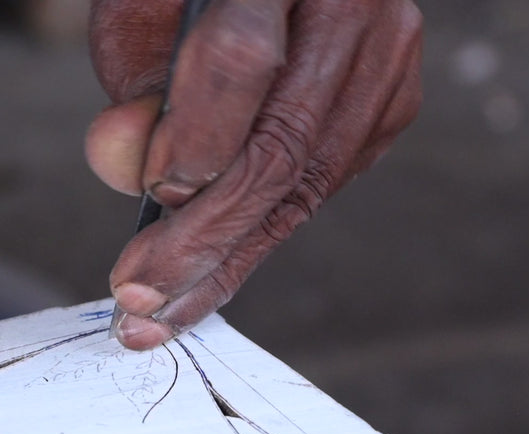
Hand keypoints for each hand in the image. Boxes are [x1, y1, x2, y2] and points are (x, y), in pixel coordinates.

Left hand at [86, 0, 422, 348]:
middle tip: (143, 299)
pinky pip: (323, 185)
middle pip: (286, 147)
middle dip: (206, 239)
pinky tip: (215, 266)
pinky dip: (264, 231)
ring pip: (311, 183)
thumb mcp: (142, 10)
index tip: (150, 197)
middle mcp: (353, 5)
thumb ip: (135, 86)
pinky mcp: (393, 102)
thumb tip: (135, 181)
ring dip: (232, 259)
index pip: (240, 60)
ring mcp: (387, 56)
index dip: (193, 142)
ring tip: (168, 309)